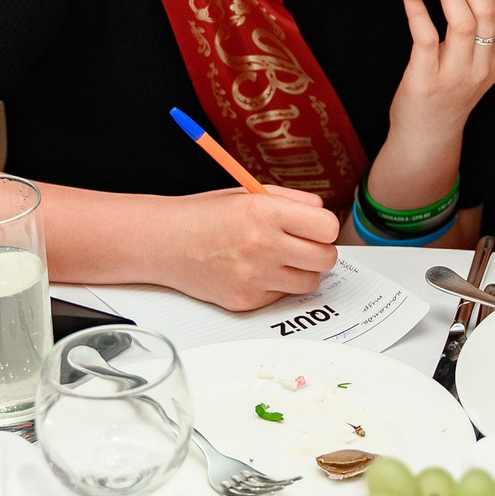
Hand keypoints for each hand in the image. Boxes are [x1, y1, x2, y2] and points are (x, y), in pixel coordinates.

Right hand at [167, 185, 339, 310]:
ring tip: (281, 258)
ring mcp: (255, 277)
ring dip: (303, 271)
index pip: (328, 227)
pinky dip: (277, 285)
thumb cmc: (206, 216)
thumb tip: (323, 212)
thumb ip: (292, 201)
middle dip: (320, 251)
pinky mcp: (247, 300)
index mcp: (266, 213)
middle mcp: (263, 246)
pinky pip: (283, 296)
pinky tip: (257, 270)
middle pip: (326, 258)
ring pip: (311, 282)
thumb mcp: (250, 194)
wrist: (166, 242)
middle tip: (303, 244)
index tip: (316, 227)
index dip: (324, 227)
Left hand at [388, 0, 494, 149]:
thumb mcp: (479, 56)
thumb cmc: (451, 87)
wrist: (429, 134)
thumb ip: (487, 20)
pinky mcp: (427, 81)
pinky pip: (425, 39)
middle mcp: (485, 65)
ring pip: (462, 21)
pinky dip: (417, 11)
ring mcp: (457, 75)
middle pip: (486, 8)